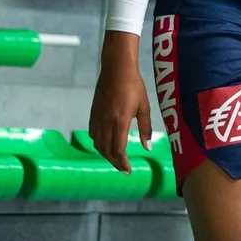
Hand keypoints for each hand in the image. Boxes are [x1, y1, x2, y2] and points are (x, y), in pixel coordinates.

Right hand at [88, 32, 151, 173]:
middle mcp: (106, 122)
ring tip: (117, 158)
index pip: (118, 149)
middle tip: (123, 169)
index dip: (122, 163)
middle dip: (115, 162)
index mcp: (120, 121)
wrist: (116, 69)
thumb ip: (145, 127)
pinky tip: (107, 144)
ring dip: (106, 154)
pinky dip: (100, 144)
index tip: (128, 170)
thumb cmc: (134, 86)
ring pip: (98, 144)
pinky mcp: (93, 114)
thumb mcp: (144, 106)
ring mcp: (97, 118)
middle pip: (106, 150)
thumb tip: (147, 147)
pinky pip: (94, 135)